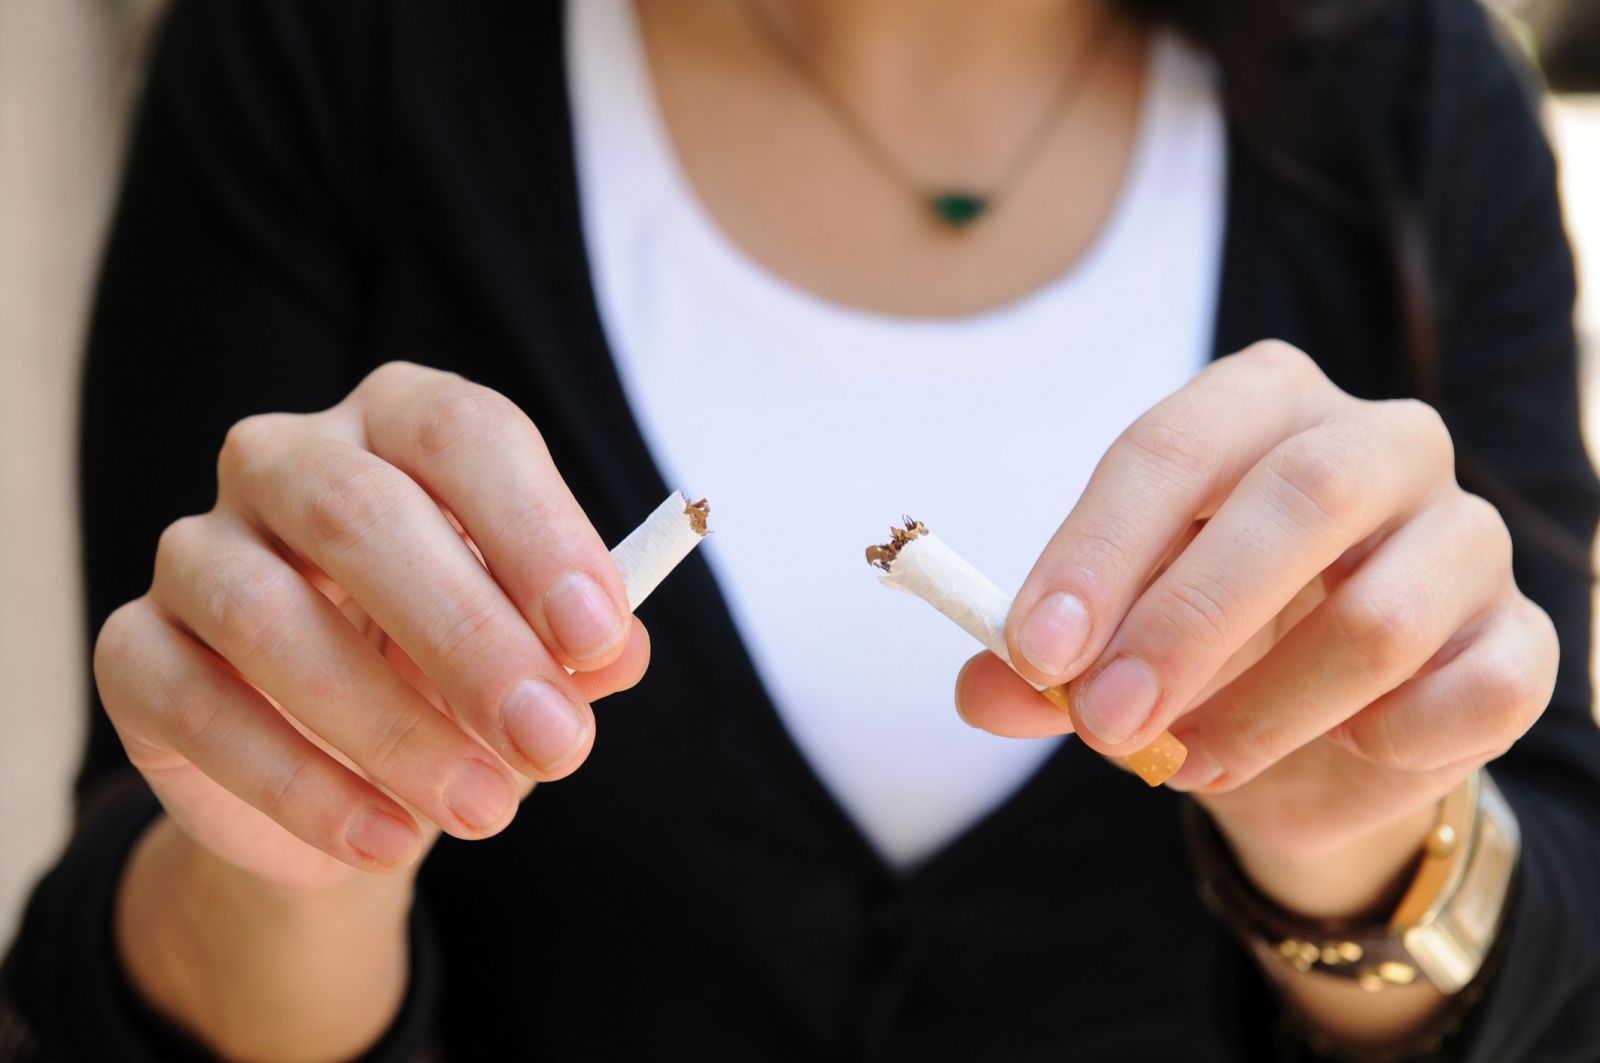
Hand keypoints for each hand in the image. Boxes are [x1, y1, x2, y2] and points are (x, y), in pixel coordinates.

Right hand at [96, 362, 648, 896]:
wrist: (346, 773)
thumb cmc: (457, 673)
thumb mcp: (535, 654)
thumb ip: (579, 646)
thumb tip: (618, 654)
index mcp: (398, 424)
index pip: (460, 434)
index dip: (535, 530)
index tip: (598, 635)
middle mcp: (285, 461)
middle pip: (359, 514)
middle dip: (470, 637)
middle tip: (552, 740)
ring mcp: (196, 550)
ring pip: (265, 614)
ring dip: (388, 725)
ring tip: (485, 808)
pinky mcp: (136, 651)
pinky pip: (198, 707)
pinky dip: (299, 786)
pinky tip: (387, 840)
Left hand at [957, 341, 1556, 912]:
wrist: (1313, 733)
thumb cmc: (1198, 648)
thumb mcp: (1107, 645)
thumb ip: (1044, 665)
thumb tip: (986, 692)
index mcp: (1262, 404)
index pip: (1174, 446)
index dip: (1098, 549)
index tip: (1037, 649)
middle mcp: (1381, 442)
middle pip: (1299, 499)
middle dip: (1185, 623)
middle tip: (1104, 721)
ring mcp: (1466, 535)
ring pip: (1380, 618)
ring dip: (1263, 712)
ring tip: (1187, 762)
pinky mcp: (1521, 637)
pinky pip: (1471, 694)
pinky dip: (1386, 747)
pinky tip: (1341, 752)